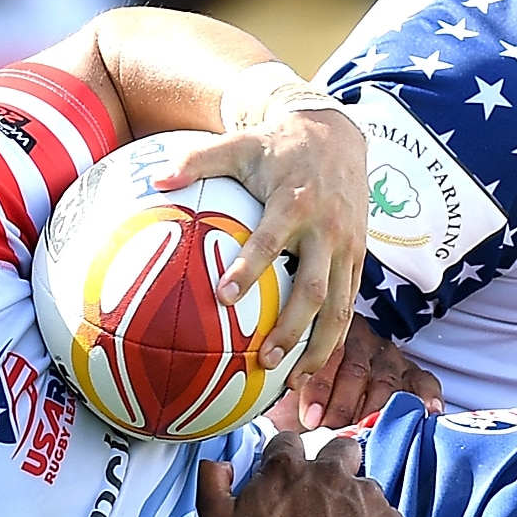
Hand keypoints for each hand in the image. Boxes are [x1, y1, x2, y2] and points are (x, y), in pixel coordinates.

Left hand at [157, 100, 365, 377]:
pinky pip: (349, 305)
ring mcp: (348, 248)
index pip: (271, 242)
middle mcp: (327, 230)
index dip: (249, 270)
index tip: (222, 299)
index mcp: (295, 203)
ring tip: (293, 381)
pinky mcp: (359, 259)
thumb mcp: (239, 144)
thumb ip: (198, 160)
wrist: (337, 135)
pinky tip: (310, 365)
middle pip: (314, 290)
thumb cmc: (278, 145)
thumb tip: (157, 179)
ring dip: (319, 347)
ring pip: (340, 307)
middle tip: (263, 360)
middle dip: (292, 330)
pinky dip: (333, 338)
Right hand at [196, 432, 400, 516]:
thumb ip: (212, 483)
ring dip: (353, 498)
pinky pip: (385, 512)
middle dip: (332, 465)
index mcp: (287, 469)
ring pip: (364, 482)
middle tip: (322, 497)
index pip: (289, 441)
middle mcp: (330, 474)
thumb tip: (219, 463)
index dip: (286, 459)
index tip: (287, 480)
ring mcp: (364, 496)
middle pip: (339, 448)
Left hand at [271, 318, 441, 431]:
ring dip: (375, 408)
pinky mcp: (411, 372)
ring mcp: (387, 355)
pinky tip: (428, 412)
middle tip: (334, 431)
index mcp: (324, 336)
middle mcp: (359, 340)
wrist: (330, 398)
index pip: (323, 354)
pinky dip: (427, 396)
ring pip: (385, 378)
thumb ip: (271, 395)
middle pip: (356, 367)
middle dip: (344, 403)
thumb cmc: (302, 399)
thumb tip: (248, 411)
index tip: (308, 418)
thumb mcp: (284, 392)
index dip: (317, 387)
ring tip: (367, 432)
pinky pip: (423, 380)